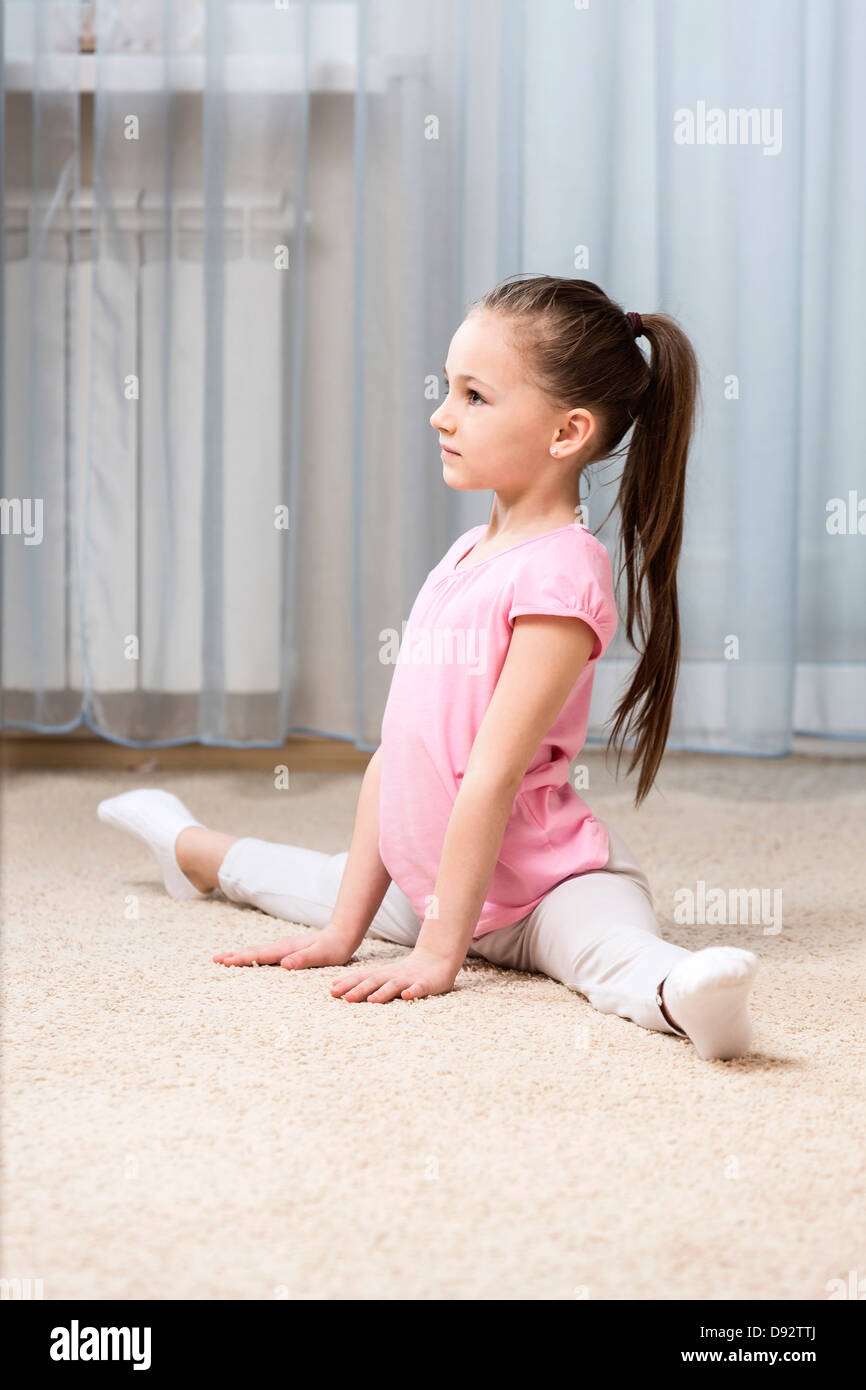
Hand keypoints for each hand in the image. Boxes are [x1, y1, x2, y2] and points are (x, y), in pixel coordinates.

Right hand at [213, 922, 356, 969]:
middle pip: (254, 951)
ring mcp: (284, 947)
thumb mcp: (321, 956)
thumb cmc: (334, 948)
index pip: (260, 955)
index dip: (242, 959)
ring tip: (223, 958)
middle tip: (215, 960)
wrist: (343, 934)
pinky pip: (264, 954)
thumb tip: (284, 965)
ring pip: (257, 951)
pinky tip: (247, 959)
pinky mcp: (287, 950)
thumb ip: (303, 959)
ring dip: (240, 954)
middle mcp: (282, 947)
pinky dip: (251, 956)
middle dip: (234, 955)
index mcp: (287, 949)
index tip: (225, 961)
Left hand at [330, 947, 457, 1002]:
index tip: (332, 991)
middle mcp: (393, 976)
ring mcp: (409, 980)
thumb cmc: (407, 972)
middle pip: (374, 982)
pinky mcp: (424, 984)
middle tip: (344, 998)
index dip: (348, 984)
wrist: (437, 959)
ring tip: (371, 1000)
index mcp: (383, 974)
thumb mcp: (385, 976)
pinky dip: (412, 992)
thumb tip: (342, 990)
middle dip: (359, 989)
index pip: (363, 978)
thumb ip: (367, 982)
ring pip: (394, 986)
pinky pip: (418, 989)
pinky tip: (406, 997)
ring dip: (383, 993)